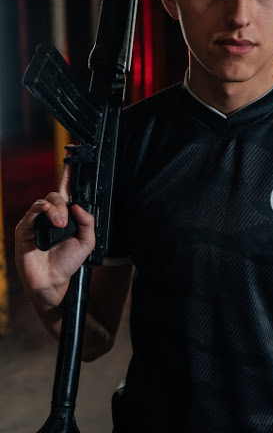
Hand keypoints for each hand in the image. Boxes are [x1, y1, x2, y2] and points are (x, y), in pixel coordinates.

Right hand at [15, 161, 94, 312]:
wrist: (53, 281)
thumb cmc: (68, 262)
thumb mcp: (87, 241)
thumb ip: (88, 222)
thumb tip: (78, 206)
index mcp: (67, 215)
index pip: (68, 188)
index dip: (70, 170)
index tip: (73, 150)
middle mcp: (52, 214)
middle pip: (57, 194)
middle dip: (63, 205)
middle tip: (65, 222)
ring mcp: (38, 220)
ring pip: (46, 201)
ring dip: (55, 209)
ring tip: (59, 224)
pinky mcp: (25, 228)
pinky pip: (32, 211)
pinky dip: (40, 208)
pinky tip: (45, 212)